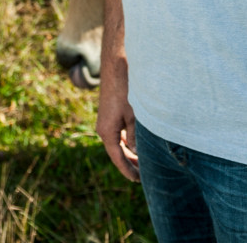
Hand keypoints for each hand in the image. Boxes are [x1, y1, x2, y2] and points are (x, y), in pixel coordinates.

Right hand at [96, 60, 139, 181]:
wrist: (116, 67)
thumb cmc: (125, 90)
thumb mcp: (133, 115)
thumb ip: (135, 135)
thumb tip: (137, 153)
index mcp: (107, 132)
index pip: (117, 157)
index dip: (128, 170)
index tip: (138, 180)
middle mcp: (104, 129)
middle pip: (117, 152)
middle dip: (129, 163)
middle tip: (142, 175)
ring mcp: (106, 121)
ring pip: (118, 143)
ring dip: (129, 153)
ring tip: (142, 163)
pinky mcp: (110, 114)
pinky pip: (118, 133)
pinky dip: (127, 141)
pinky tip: (136, 144)